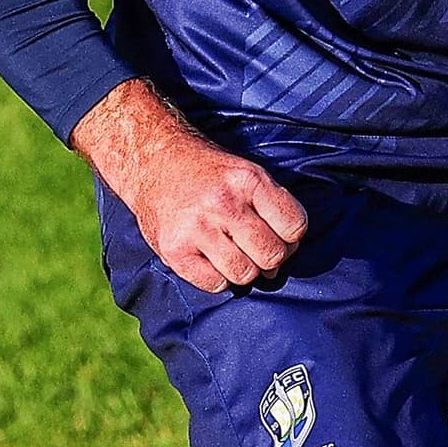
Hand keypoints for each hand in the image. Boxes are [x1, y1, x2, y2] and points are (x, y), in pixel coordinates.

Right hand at [71, 80, 307, 292]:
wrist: (153, 161)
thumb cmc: (208, 173)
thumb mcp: (247, 173)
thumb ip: (272, 209)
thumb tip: (282, 262)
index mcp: (249, 180)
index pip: (295, 227)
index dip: (291, 237)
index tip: (278, 234)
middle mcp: (223, 203)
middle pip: (272, 255)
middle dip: (270, 258)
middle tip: (255, 248)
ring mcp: (196, 228)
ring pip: (244, 274)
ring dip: (244, 269)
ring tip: (232, 252)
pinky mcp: (174, 249)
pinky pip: (214, 285)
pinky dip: (218, 278)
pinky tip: (210, 259)